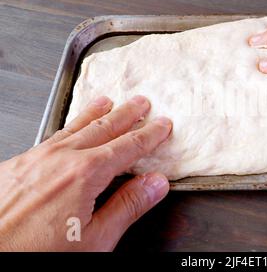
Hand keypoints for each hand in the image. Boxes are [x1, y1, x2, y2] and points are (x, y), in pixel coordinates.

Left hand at [0, 96, 171, 250]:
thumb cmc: (35, 253)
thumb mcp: (95, 240)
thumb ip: (128, 206)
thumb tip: (155, 183)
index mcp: (85, 174)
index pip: (128, 147)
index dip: (149, 135)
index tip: (162, 125)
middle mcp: (60, 158)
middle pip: (103, 128)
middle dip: (126, 114)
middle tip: (141, 103)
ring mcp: (35, 158)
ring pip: (74, 127)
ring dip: (96, 113)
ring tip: (107, 102)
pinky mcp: (16, 164)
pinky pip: (51, 136)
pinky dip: (68, 126)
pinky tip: (69, 130)